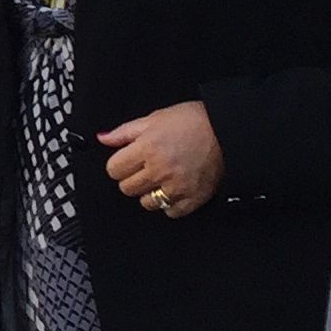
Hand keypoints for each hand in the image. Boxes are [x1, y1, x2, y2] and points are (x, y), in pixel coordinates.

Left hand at [100, 102, 223, 219]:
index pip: (113, 170)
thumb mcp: (154, 118)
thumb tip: (102, 138)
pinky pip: (170, 212)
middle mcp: (159, 170)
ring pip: (146, 203)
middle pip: (127, 188)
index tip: (128, 160)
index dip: (119, 164)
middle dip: (132, 178)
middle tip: (144, 168)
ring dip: (149, 193)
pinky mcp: (193, 199)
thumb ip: (125, 132)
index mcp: (147, 149)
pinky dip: (170, 204)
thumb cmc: (192, 121)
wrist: (227, 131)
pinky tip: (174, 189)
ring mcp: (176, 187)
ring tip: (160, 179)